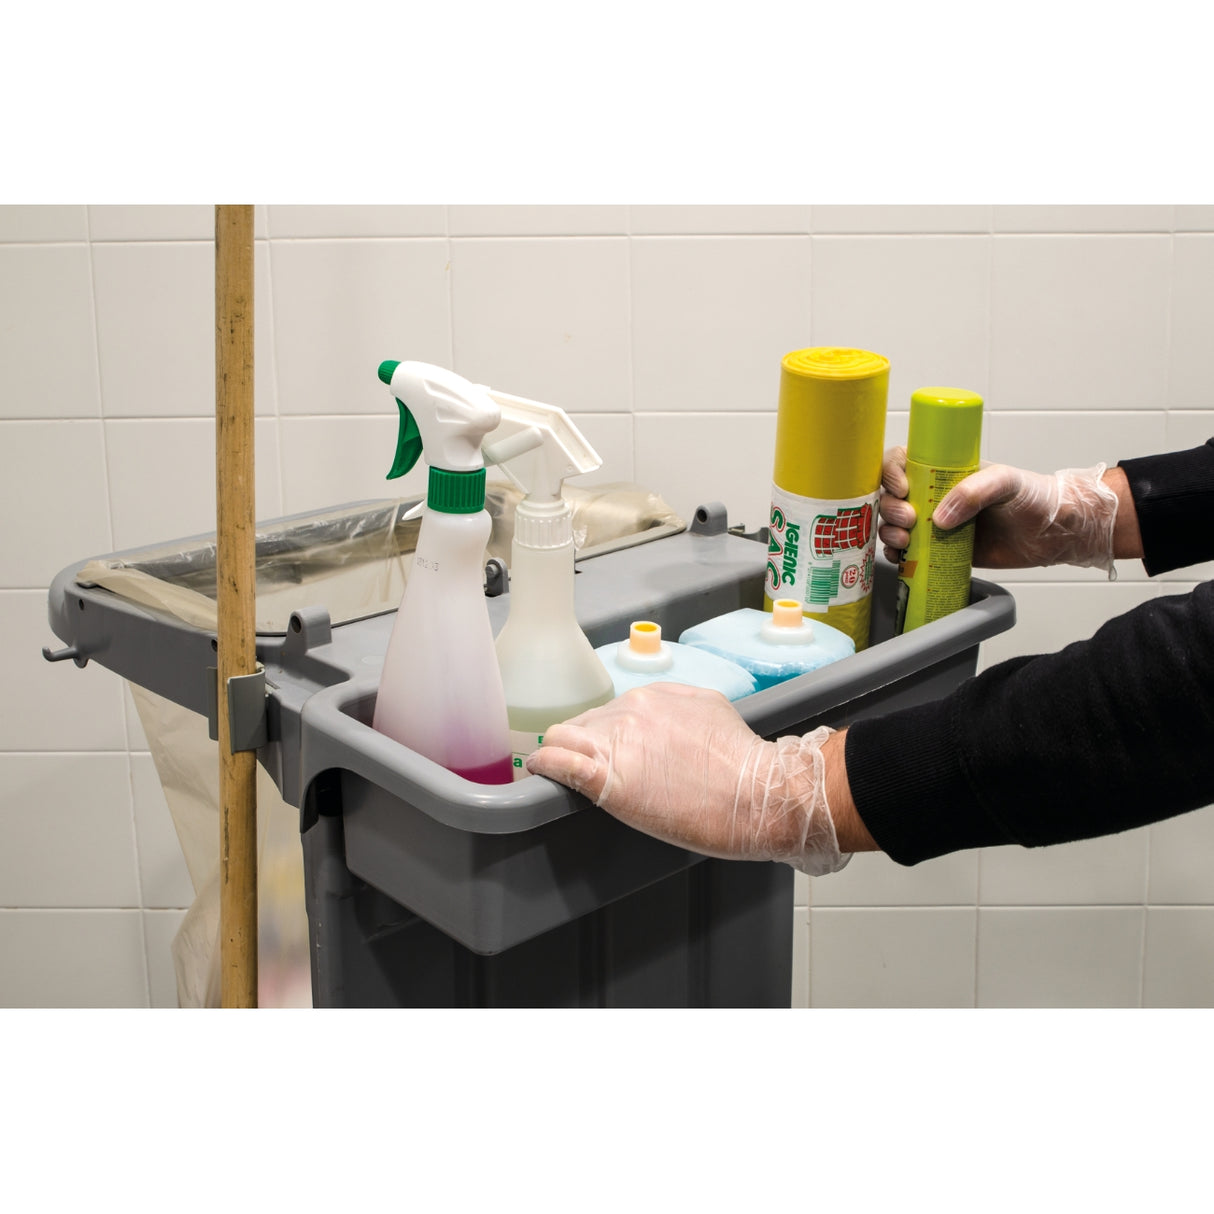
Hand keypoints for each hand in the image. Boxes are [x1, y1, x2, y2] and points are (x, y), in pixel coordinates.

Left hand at [525, 682, 849, 874]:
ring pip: (563, 738)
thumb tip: (661, 715)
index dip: (601, 733)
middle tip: (586, 766)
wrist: (759, 795)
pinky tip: (541, 771)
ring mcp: (617, 745)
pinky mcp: (608, 781)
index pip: (609, 711)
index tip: (602, 748)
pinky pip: (560, 763)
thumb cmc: (744, 762)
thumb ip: (678, 706)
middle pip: (584, 723)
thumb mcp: (713, 709)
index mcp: (653, 697)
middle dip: (582, 743)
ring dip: (559, 753)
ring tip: (555, 769)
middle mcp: (630, 712)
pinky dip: (545, 765)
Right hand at [878, 446, 1118, 572]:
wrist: (1052, 534)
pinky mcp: (939, 550)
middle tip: (911, 520)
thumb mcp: (1007, 481)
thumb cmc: (1034, 497)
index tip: (902, 489)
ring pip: (892, 524)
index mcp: (944, 471)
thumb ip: (975, 491)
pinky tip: (902, 557)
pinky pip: (906, 552)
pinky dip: (897, 555)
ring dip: (889, 532)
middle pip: (891, 496)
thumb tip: (940, 517)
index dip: (891, 472)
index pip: (902, 461)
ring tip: (905, 541)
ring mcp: (934, 524)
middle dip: (891, 508)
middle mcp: (933, 495)